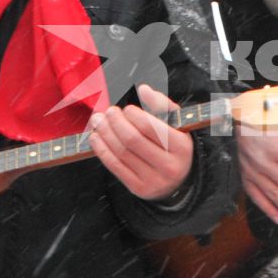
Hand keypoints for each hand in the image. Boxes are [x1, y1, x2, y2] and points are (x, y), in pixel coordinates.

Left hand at [86, 84, 193, 201]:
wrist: (181, 181)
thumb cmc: (175, 146)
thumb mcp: (176, 124)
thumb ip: (162, 105)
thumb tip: (143, 89)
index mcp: (182, 147)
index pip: (150, 127)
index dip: (133, 115)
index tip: (126, 109)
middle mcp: (169, 166)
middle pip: (132, 140)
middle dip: (115, 122)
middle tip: (108, 112)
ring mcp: (154, 180)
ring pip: (121, 153)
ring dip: (105, 134)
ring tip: (98, 121)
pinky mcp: (139, 189)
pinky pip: (115, 167)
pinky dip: (102, 150)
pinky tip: (96, 137)